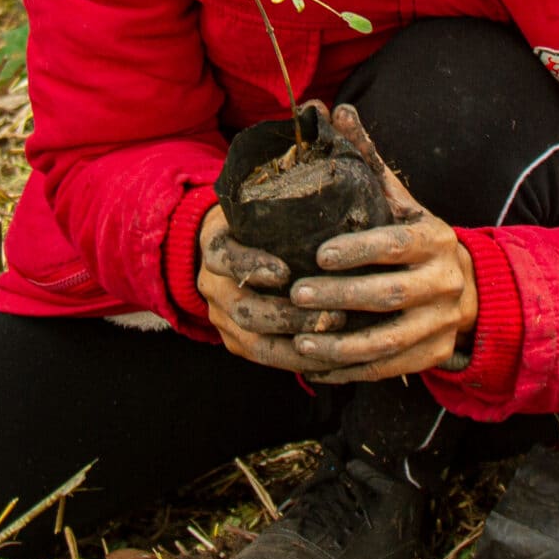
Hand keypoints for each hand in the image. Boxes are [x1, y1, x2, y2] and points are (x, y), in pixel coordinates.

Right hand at [197, 207, 344, 372]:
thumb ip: (285, 205)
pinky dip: (299, 361)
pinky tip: (332, 360)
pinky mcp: (235, 341)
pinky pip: (266, 359)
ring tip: (338, 343)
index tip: (284, 272)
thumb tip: (345, 197)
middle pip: (244, 310)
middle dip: (290, 318)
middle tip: (334, 317)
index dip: (252, 267)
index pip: (225, 258)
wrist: (222, 248)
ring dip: (300, 347)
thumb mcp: (258, 205)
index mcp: (215, 246)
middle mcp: (213, 285)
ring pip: (254, 343)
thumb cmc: (256, 221)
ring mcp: (221, 317)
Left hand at [282, 104, 478, 383]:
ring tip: (301, 340)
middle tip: (297, 295)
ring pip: (388, 341)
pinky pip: (386, 369)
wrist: (472, 290)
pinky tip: (312, 368)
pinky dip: (348, 373)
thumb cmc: (416, 238)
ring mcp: (439, 324)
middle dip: (342, 298)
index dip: (359, 251)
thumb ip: (366, 160)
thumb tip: (335, 109)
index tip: (318, 254)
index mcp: (433, 239)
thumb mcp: (400, 200)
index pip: (397, 245)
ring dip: (341, 345)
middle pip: (390, 296)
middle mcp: (443, 283)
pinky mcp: (431, 355)